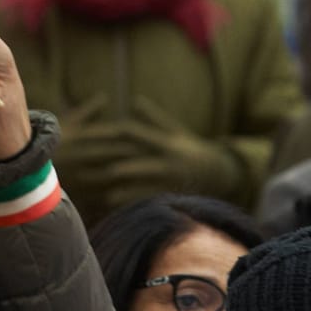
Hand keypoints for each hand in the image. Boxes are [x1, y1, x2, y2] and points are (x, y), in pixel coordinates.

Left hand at [65, 97, 241, 209]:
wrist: (217, 172)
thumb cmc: (190, 147)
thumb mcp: (175, 131)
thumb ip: (154, 117)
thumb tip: (135, 100)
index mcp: (166, 142)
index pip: (135, 134)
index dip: (113, 133)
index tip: (93, 134)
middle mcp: (168, 162)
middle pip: (138, 163)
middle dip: (117, 166)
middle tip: (92, 168)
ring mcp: (170, 182)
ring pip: (143, 187)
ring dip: (123, 191)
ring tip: (102, 194)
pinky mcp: (172, 198)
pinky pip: (151, 204)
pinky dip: (134, 206)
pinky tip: (119, 210)